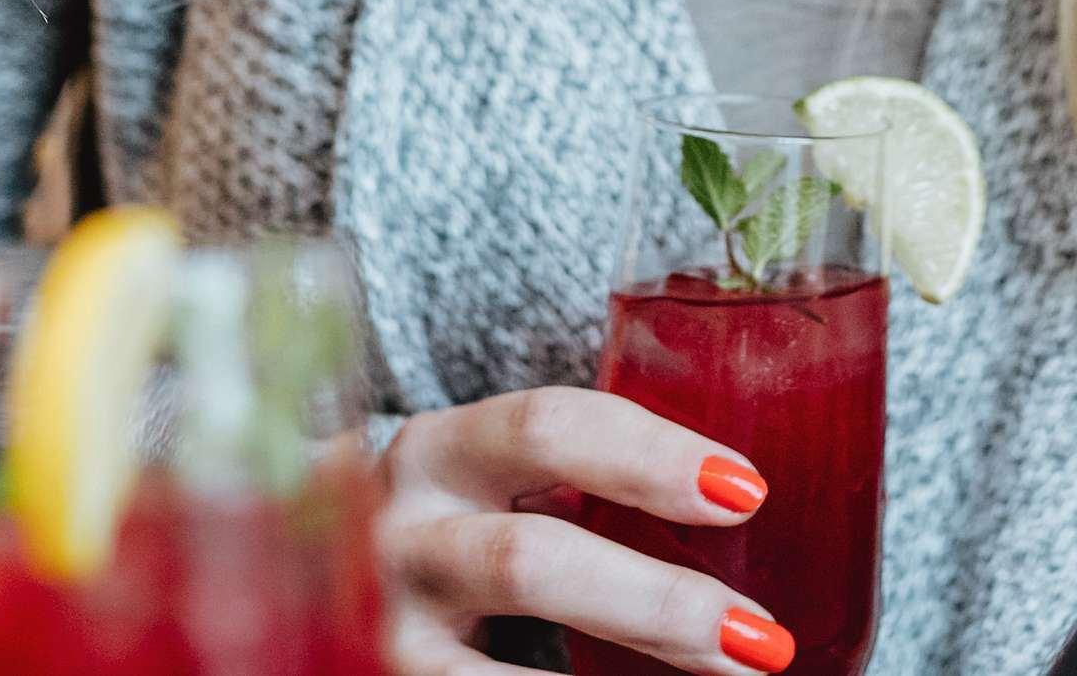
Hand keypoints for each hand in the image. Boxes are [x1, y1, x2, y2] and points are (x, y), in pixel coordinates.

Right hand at [376, 387, 795, 674]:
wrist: (319, 589)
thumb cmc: (462, 528)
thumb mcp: (499, 488)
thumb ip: (586, 488)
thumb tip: (744, 512)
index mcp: (444, 449)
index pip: (549, 425)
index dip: (649, 455)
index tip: (746, 491)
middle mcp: (401, 529)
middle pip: (531, 560)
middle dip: (657, 602)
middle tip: (757, 637)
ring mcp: (383, 622)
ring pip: (493, 664)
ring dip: (625, 662)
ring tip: (723, 675)